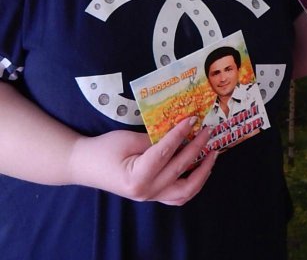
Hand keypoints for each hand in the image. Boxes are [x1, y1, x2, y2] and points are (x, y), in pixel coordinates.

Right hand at [70, 116, 217, 205]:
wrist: (84, 165)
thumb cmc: (103, 149)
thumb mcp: (128, 139)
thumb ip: (154, 139)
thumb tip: (179, 132)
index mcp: (137, 177)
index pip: (166, 152)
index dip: (181, 133)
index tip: (193, 119)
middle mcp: (146, 192)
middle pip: (180, 169)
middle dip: (198, 147)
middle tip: (208, 130)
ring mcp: (151, 197)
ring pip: (186, 191)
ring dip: (203, 172)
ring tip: (213, 153)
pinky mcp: (153, 195)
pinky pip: (179, 195)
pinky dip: (194, 182)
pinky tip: (202, 167)